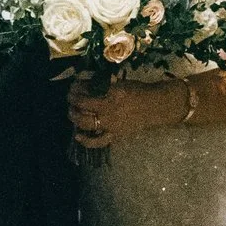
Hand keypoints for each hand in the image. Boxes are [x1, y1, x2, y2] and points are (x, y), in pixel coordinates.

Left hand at [69, 77, 190, 149]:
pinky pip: (98, 142)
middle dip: (73, 104)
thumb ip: (102, 85)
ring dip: (75, 118)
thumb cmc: (138, 91)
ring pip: (86, 124)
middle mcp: (108, 112)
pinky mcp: (114, 136)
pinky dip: (86, 141)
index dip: (75, 91)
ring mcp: (110, 126)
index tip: (72, 88)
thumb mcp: (119, 84)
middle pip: (82, 109)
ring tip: (72, 113)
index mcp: (109, 97)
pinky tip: (78, 136)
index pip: (85, 95)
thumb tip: (84, 84)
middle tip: (70, 99)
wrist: (155, 106)